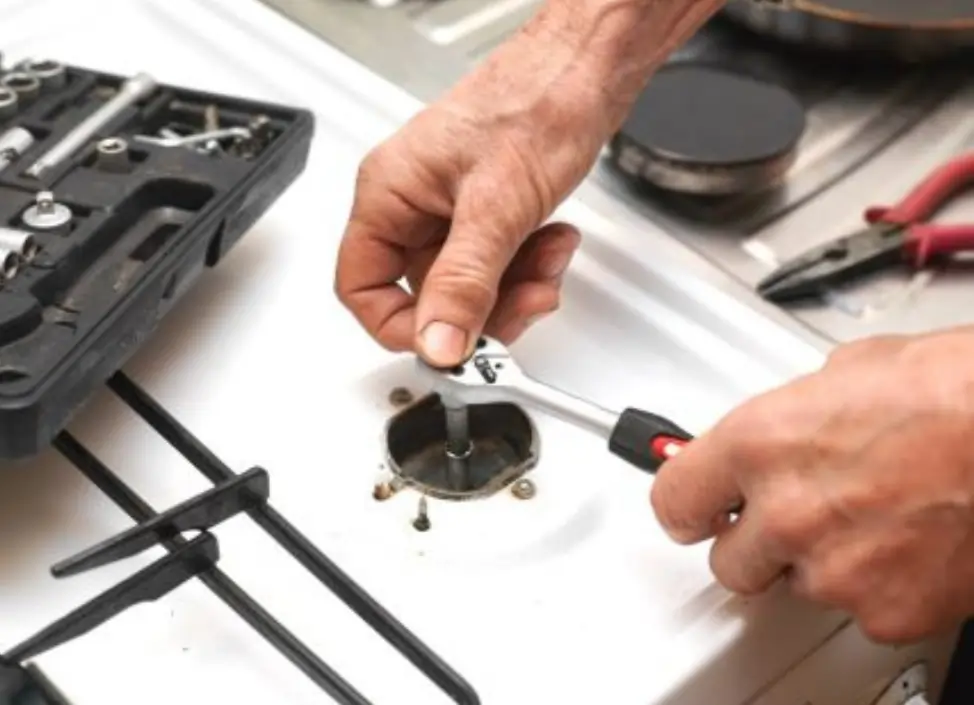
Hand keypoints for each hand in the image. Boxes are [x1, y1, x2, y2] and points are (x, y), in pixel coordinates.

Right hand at [334, 0, 724, 366]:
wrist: (588, 67)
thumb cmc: (536, 100)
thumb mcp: (497, 206)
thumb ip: (464, 282)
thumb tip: (438, 343)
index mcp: (389, 194)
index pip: (363, 287)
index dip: (402, 326)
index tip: (448, 343)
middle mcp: (412, 204)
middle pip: (425, 294)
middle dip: (480, 308)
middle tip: (521, 303)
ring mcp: (450, 208)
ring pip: (467, 286)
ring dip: (514, 287)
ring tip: (547, 260)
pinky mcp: (487, 211)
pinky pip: (497, 265)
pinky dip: (528, 267)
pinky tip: (553, 243)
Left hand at [650, 328, 973, 643]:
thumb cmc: (954, 390)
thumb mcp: (846, 372)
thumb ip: (789, 415)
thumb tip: (780, 430)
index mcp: (759, 444)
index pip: (673, 500)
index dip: (688, 504)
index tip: (697, 507)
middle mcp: (786, 512)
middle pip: (728, 561)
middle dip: (755, 541)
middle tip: (797, 513)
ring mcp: (834, 569)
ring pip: (794, 586)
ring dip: (819, 560)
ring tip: (873, 516)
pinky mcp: (886, 610)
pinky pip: (858, 609)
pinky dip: (878, 586)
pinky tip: (908, 543)